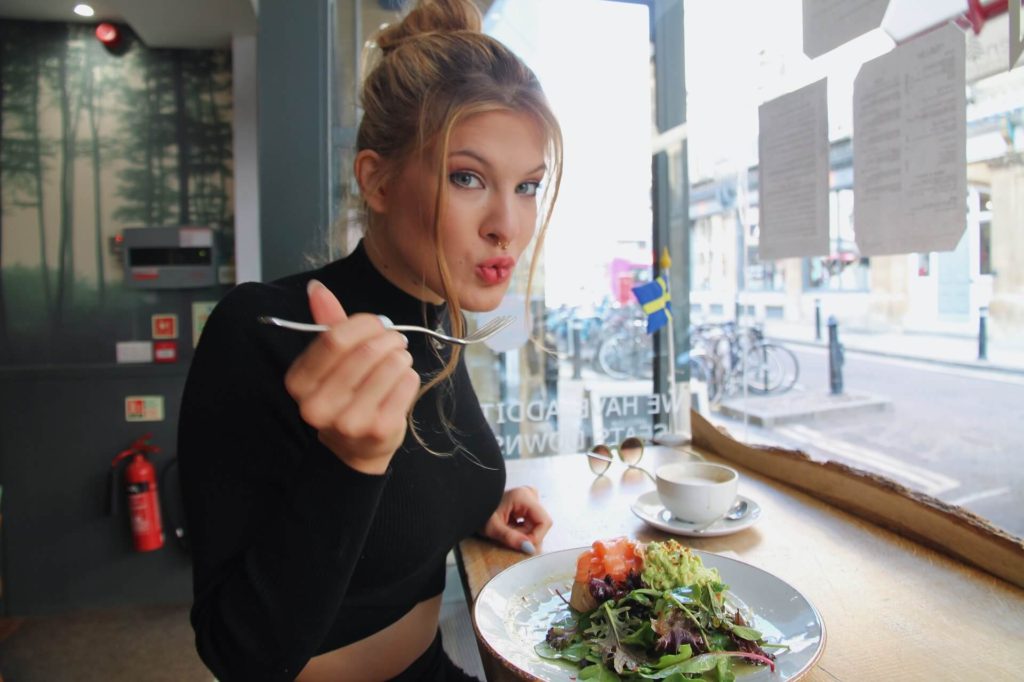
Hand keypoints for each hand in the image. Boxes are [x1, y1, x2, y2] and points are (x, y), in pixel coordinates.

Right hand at [284, 280, 420, 474]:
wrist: (355, 447)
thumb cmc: (343, 394)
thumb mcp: (329, 361)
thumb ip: (326, 323)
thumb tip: (316, 287)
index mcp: (298, 383)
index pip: (334, 340)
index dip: (363, 324)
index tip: (378, 323)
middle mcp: (317, 406)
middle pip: (365, 352)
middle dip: (388, 338)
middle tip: (395, 339)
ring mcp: (349, 421)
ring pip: (391, 365)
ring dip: (400, 356)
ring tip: (397, 360)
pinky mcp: (379, 430)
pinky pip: (407, 383)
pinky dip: (409, 375)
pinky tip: (400, 382)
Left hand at [481, 486, 551, 554]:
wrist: (470, 503)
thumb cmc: (479, 512)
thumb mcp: (492, 528)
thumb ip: (511, 538)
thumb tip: (530, 548)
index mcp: (524, 496)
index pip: (544, 522)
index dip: (536, 537)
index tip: (523, 546)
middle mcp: (530, 494)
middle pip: (540, 524)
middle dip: (527, 535)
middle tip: (508, 535)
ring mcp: (529, 498)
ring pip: (536, 524)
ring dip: (523, 533)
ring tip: (506, 530)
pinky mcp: (527, 503)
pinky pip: (531, 521)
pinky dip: (521, 529)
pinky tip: (509, 526)